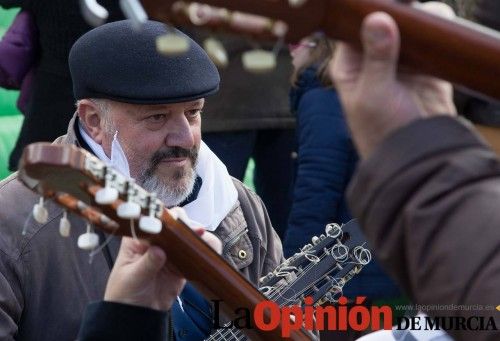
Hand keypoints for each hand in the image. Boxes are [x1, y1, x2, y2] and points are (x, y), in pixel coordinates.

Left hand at [104, 229, 221, 310]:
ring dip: (198, 237)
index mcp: (138, 238)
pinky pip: (195, 254)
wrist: (136, 315)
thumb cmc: (124, 293)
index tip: (178, 223)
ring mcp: (170, 251)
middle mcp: (156, 241)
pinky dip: (204, 252)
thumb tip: (159, 250)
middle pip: (175, 224)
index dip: (167, 219)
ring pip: (187, 237)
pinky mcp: (181, 264)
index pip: (153, 220)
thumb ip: (146, 264)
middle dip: (187, 226)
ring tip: (207, 242)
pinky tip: (210, 252)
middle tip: (197, 232)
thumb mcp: (132, 278)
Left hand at [330, 1, 456, 158]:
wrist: (415, 156)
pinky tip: (435, 38)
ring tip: (423, 28)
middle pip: (383, 24)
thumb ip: (377, 57)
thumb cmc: (381, 132)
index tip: (386, 5)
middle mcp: (372, 61)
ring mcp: (399, 64)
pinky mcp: (425, 69)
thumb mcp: (374, 94)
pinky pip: (430, 43)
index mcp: (350, 66)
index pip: (354, 28)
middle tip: (410, 13)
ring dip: (418, 24)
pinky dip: (435, 36)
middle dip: (397, 16)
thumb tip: (378, 18)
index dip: (368, 13)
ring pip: (408, 30)